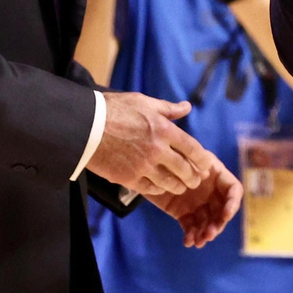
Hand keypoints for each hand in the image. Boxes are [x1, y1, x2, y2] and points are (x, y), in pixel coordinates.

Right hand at [87, 91, 213, 194]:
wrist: (85, 126)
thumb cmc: (114, 110)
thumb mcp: (144, 102)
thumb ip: (168, 108)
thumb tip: (186, 107)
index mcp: (164, 129)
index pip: (193, 148)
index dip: (203, 159)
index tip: (206, 165)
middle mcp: (157, 150)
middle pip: (184, 169)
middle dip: (193, 177)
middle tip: (195, 180)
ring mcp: (143, 166)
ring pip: (169, 183)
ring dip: (178, 186)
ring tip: (181, 187)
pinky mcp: (128, 178)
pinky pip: (150, 189)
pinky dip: (158, 189)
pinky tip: (160, 188)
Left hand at [144, 156, 243, 247]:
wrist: (146, 164)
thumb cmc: (167, 154)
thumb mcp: (183, 154)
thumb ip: (194, 161)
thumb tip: (205, 173)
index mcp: (216, 174)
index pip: (233, 190)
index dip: (232, 203)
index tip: (226, 215)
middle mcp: (210, 191)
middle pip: (222, 210)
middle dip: (218, 224)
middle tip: (209, 235)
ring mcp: (198, 203)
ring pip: (207, 222)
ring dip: (206, 233)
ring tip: (199, 242)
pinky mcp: (184, 213)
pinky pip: (191, 226)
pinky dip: (191, 235)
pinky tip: (188, 242)